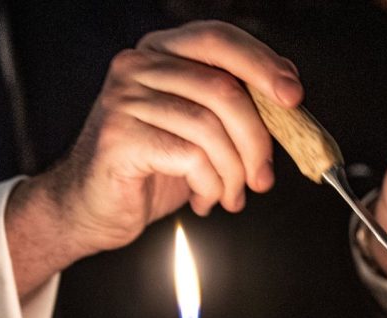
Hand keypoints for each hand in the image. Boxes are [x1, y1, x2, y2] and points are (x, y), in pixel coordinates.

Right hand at [6, 21, 302, 294]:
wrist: (93, 208)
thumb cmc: (149, 171)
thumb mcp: (199, 134)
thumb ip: (232, 112)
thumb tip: (286, 107)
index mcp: (162, 54)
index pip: (219, 40)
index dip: (262, 65)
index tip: (293, 97)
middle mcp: (139, 67)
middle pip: (224, 89)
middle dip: (256, 141)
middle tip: (262, 177)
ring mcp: (125, 99)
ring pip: (210, 127)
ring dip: (233, 173)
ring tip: (229, 196)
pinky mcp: (121, 137)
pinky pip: (190, 156)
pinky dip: (209, 185)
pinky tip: (203, 199)